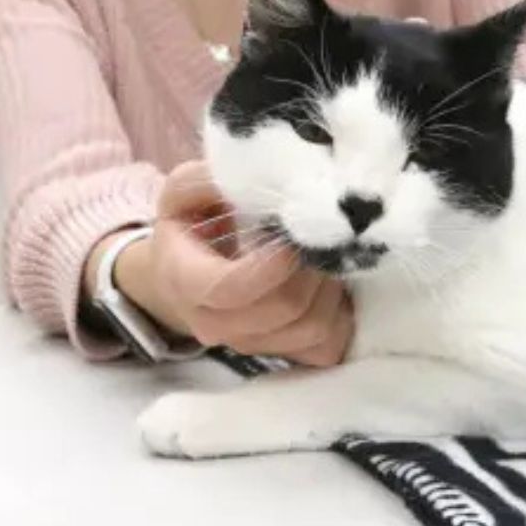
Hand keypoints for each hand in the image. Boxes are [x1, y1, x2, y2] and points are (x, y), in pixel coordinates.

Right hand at [91, 160, 353, 366]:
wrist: (192, 269)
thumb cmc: (195, 223)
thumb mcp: (188, 190)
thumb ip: (212, 177)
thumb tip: (254, 172)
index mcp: (185, 281)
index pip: (229, 289)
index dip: (271, 265)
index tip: (293, 237)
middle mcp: (215, 324)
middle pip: (282, 309)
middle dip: (310, 267)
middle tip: (320, 236)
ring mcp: (251, 344)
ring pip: (310, 329)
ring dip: (330, 287)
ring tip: (326, 255)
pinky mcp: (283, 353)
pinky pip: (326, 348)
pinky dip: (340, 315)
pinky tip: (331, 284)